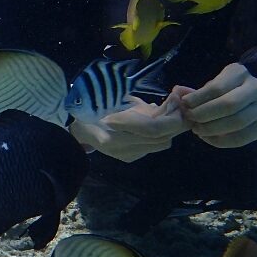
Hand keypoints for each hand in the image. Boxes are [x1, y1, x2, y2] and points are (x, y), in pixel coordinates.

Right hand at [70, 90, 189, 161]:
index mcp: (114, 136)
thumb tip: (166, 103)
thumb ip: (139, 106)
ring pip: (162, 144)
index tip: (173, 99)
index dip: (168, 115)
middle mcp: (122, 149)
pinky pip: (155, 146)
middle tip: (177, 103)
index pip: (152, 129)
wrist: (79, 132)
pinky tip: (156, 120)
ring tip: (168, 110)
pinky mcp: (130, 158)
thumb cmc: (92, 110)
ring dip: (170, 128)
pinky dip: (161, 133)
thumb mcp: (113, 102)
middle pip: (162, 139)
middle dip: (174, 121)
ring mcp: (127, 155)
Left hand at [179, 63, 256, 147]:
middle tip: (190, 118)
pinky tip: (209, 138)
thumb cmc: (241, 82)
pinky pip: (242, 138)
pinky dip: (222, 141)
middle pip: (228, 106)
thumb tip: (178, 94)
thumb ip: (204, 89)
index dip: (198, 98)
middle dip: (204, 115)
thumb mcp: (225, 78)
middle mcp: (256, 90)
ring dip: (211, 129)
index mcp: (243, 74)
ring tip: (197, 129)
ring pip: (236, 123)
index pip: (218, 88)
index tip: (184, 103)